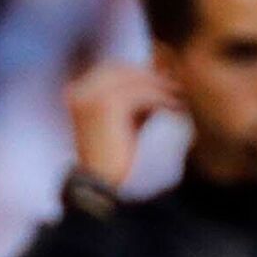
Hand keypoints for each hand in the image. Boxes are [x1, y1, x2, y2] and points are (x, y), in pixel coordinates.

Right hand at [64, 64, 182, 188]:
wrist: (105, 187)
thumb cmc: (117, 158)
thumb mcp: (122, 121)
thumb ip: (132, 99)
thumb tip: (159, 74)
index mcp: (77, 93)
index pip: (111, 70)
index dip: (139, 74)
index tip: (165, 81)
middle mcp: (79, 91)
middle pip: (120, 69)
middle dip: (149, 77)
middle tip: (176, 85)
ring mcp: (90, 96)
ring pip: (132, 79)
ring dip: (158, 87)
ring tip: (179, 97)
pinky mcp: (105, 105)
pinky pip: (139, 94)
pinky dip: (160, 99)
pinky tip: (175, 108)